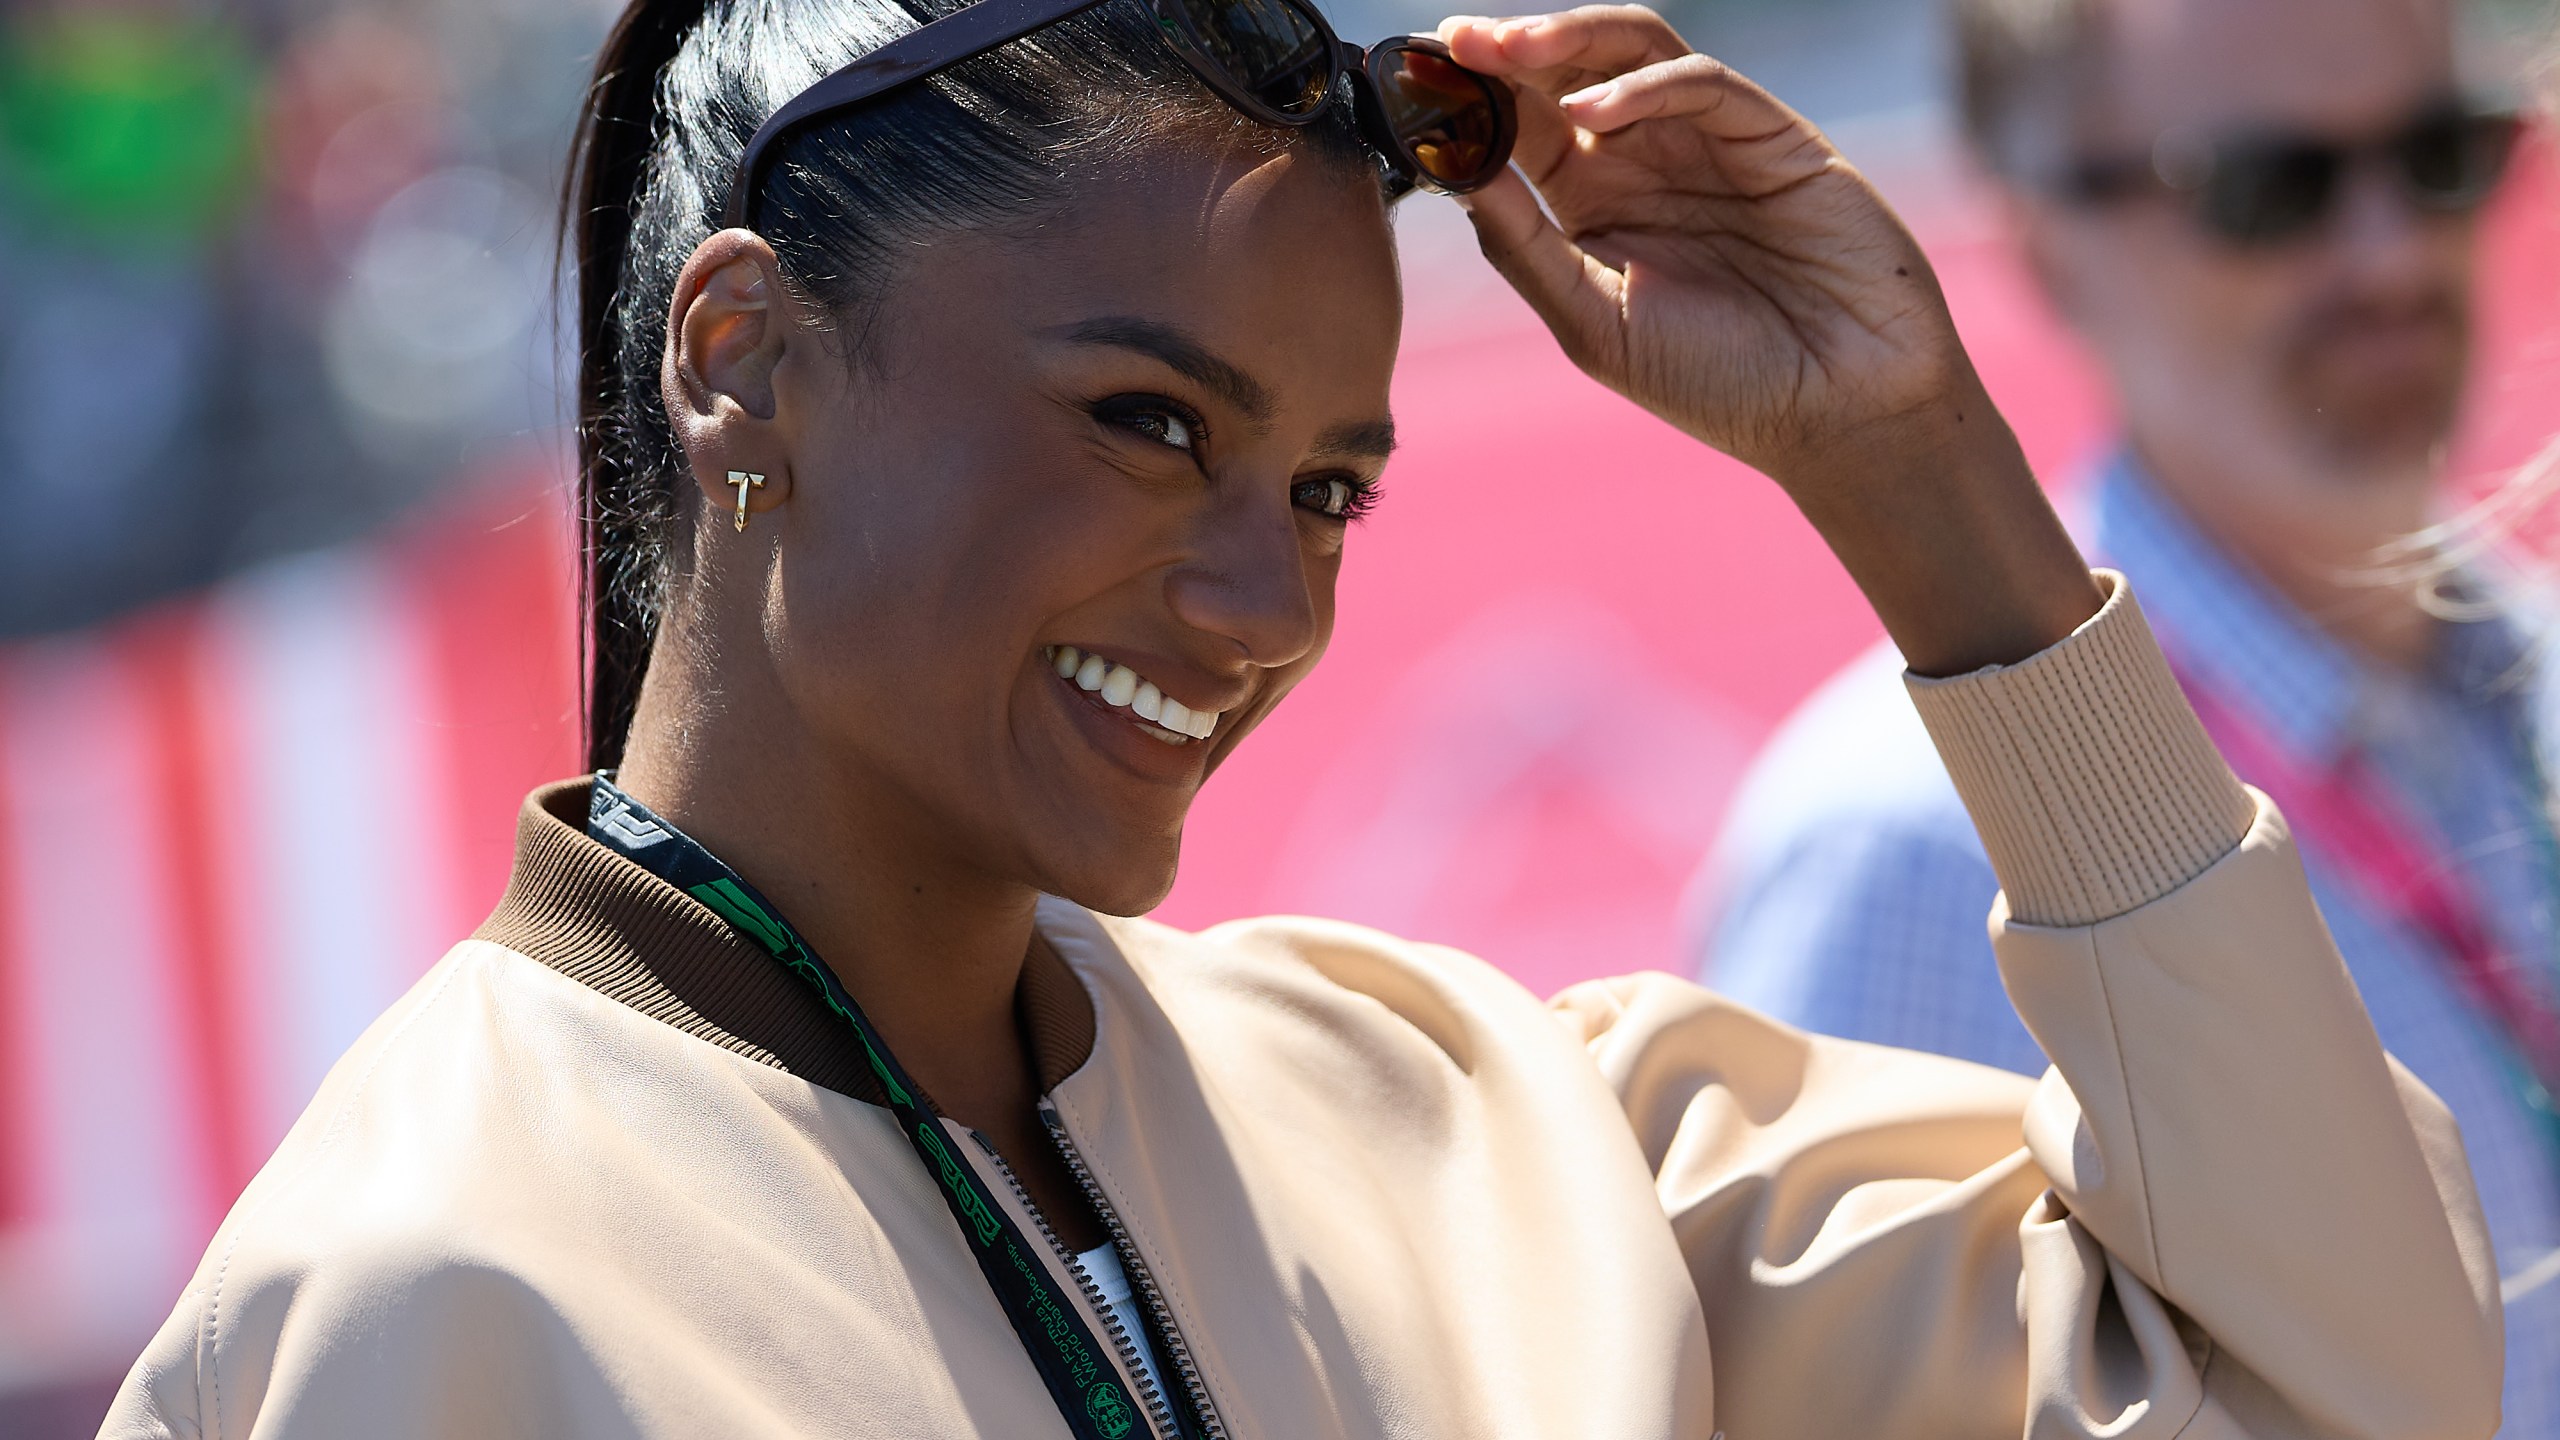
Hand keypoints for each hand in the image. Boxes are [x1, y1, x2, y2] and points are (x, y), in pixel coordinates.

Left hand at [1439, 5, 2103, 670]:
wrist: (1840, 413)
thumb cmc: (1718, 384)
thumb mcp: (1595, 323)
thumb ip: (1524, 249)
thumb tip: (1453, 175)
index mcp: (1593, 207)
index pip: (1520, 129)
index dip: (1473, 98)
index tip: (1419, 79)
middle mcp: (1646, 162)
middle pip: (1568, 73)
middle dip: (1512, 50)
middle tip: (1458, 41)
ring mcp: (1710, 143)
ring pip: (1635, 52)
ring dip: (1572, 41)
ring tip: (1515, 49)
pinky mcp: (1774, 137)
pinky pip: (1706, 84)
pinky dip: (1648, 86)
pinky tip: (1596, 111)